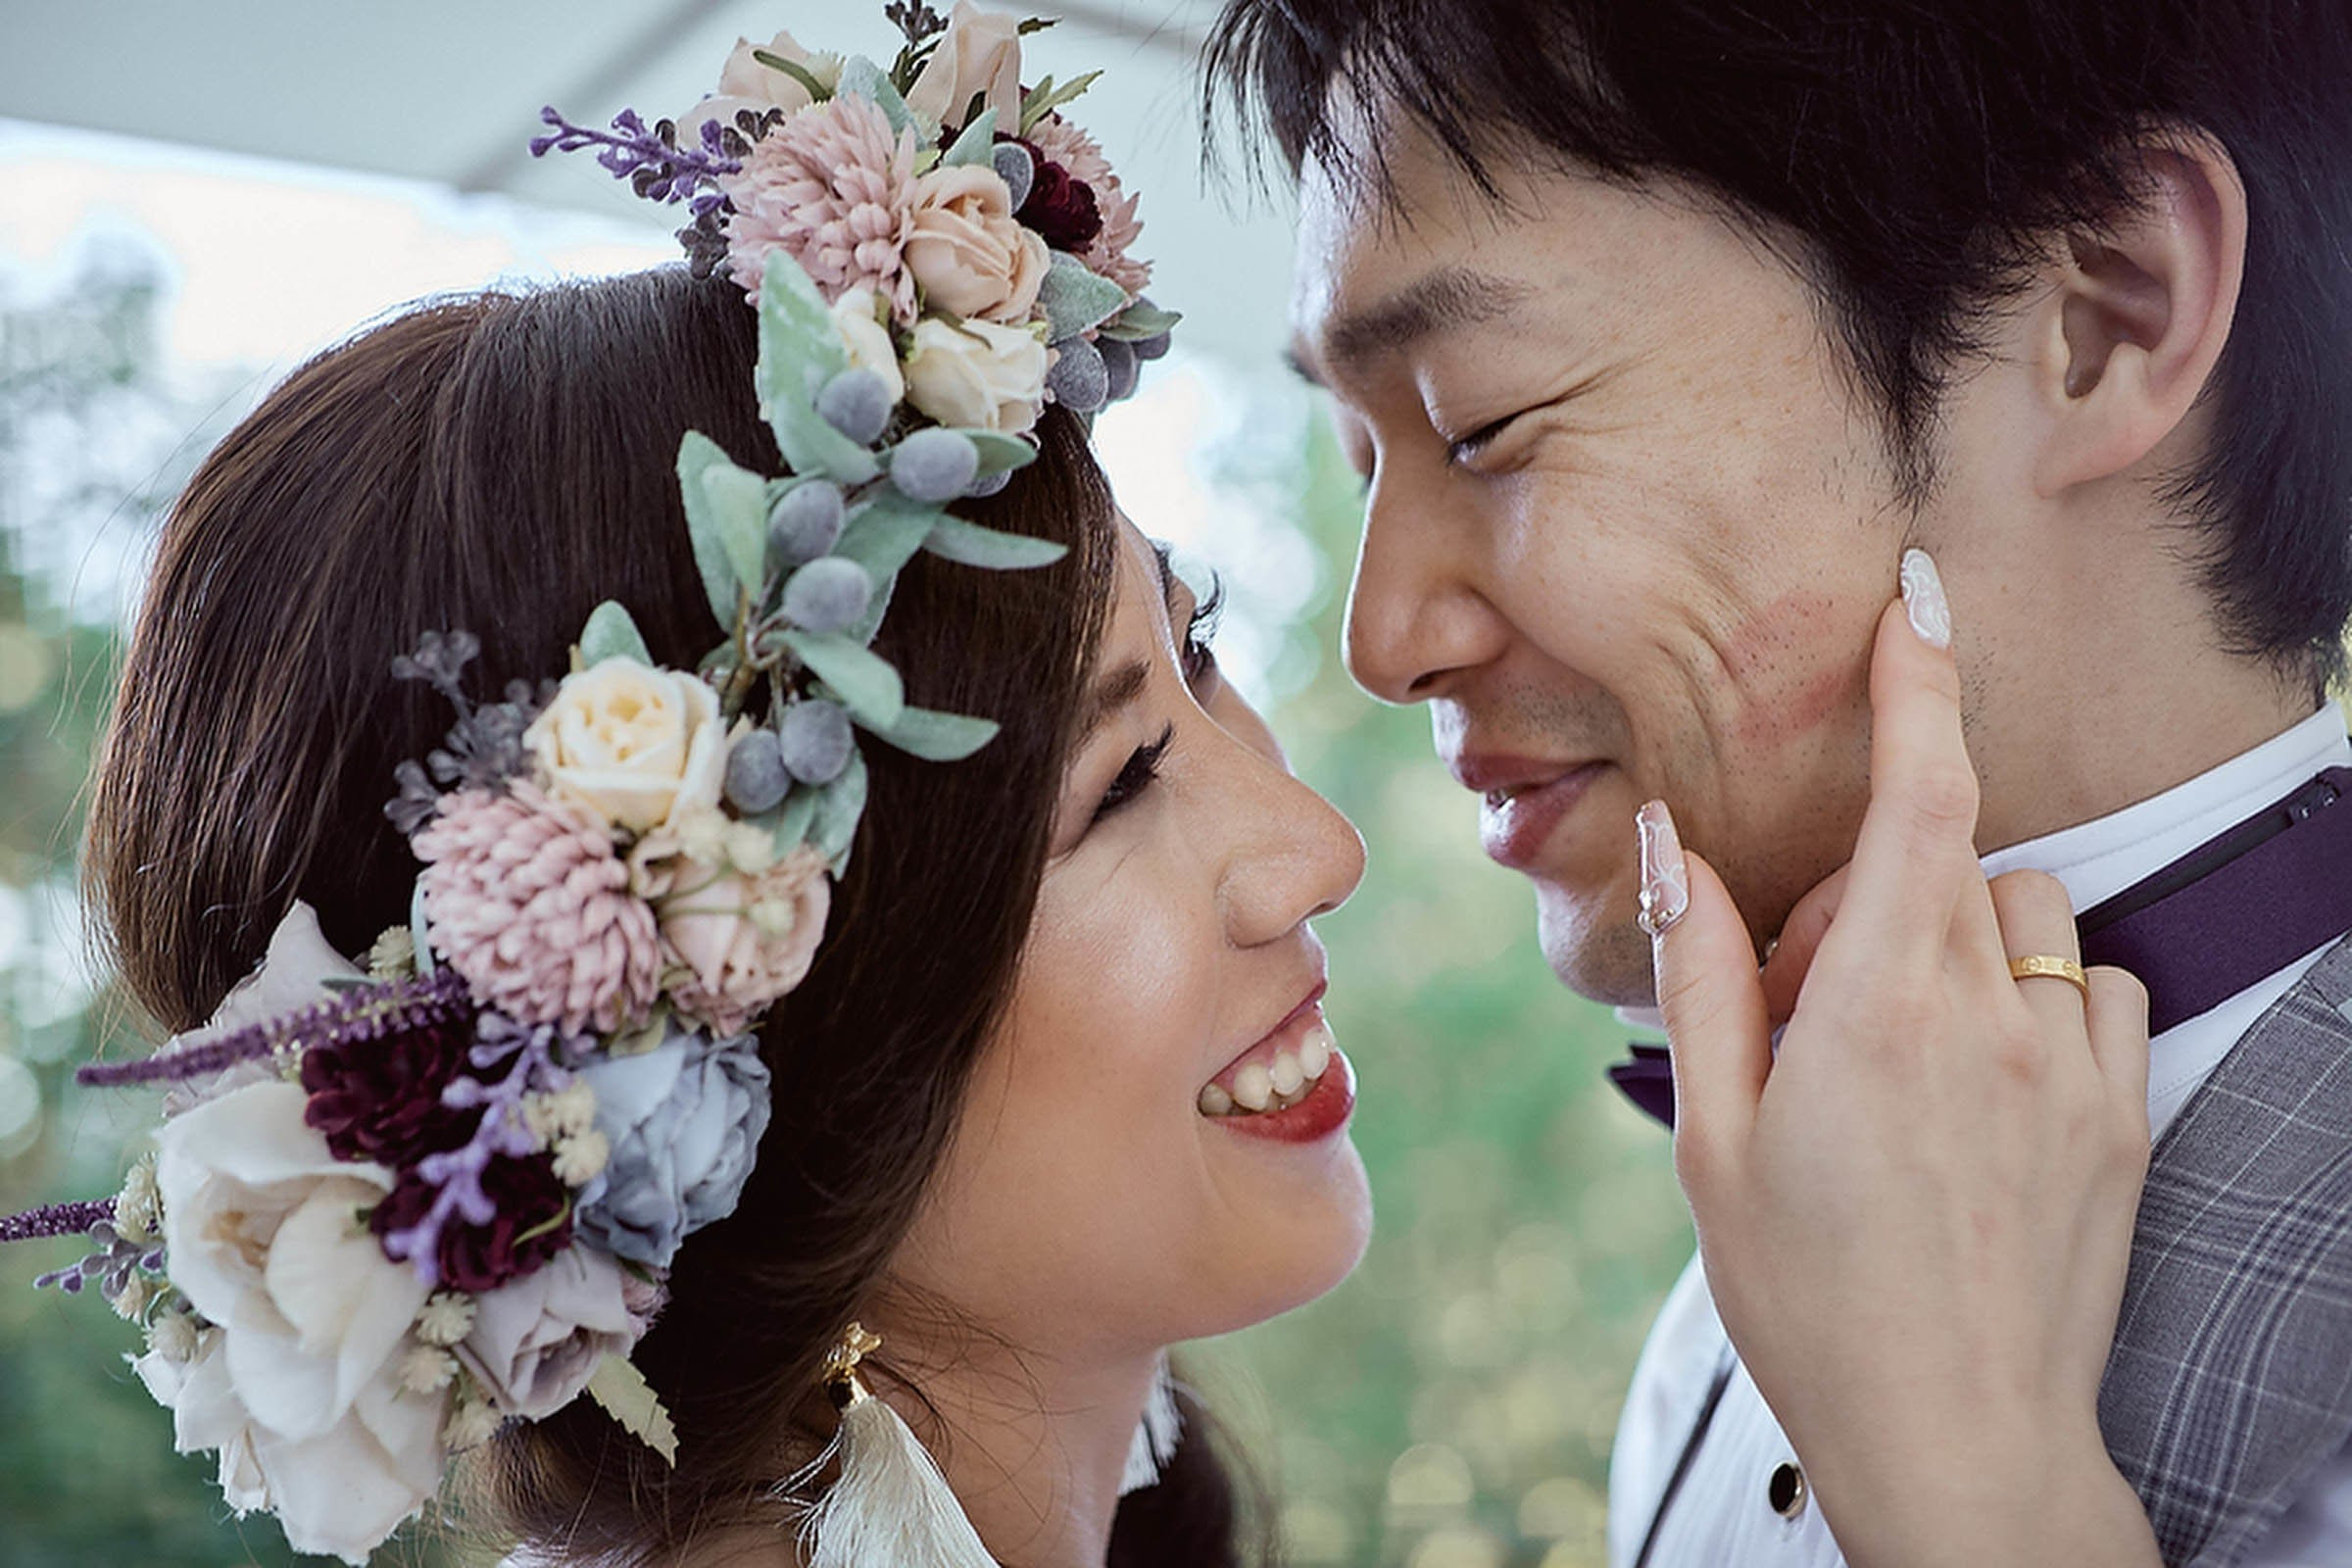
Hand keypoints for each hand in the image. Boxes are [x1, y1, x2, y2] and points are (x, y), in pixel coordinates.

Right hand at [1641, 552, 2159, 1567]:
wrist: (1956, 1439)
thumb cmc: (1808, 1297)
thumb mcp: (1713, 1138)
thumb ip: (1703, 971)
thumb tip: (1675, 843)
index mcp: (1879, 1007)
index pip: (1922, 794)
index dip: (1921, 679)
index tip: (1918, 596)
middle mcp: (1992, 1014)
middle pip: (1952, 858)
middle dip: (1878, 892)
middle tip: (1812, 1012)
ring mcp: (2070, 1064)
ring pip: (2026, 913)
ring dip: (1958, 941)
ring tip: (1899, 1056)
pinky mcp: (2122, 1113)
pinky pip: (2088, 985)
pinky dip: (2033, 999)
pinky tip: (1980, 1087)